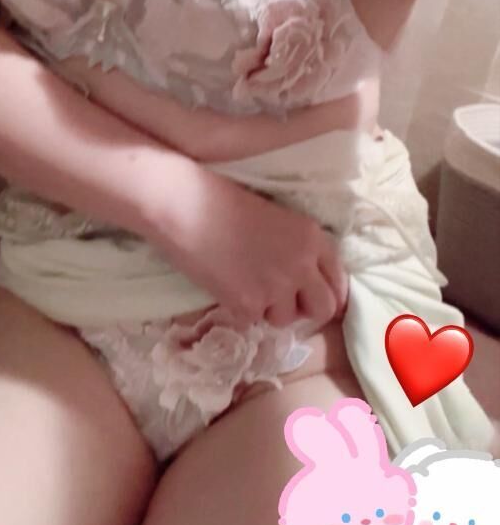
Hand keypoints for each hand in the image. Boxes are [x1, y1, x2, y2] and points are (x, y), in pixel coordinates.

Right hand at [159, 165, 348, 329]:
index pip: (338, 282)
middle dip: (305, 310)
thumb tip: (307, 283)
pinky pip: (253, 321)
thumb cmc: (225, 203)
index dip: (326, 294)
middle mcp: (302, 264)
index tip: (312, 298)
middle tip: (283, 302)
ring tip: (245, 284)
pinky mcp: (249, 304)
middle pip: (324, 309)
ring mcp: (277, 286)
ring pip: (286, 319)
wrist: (186, 207)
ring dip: (269, 309)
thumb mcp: (278, 219)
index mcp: (313, 237)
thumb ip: (300, 249)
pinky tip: (226, 285)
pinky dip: (240, 309)